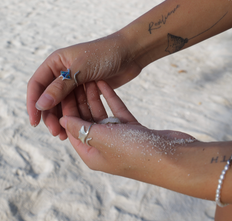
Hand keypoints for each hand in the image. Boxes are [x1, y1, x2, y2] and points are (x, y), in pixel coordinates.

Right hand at [27, 31, 142, 138]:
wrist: (130, 53)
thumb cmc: (105, 54)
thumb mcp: (80, 69)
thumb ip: (60, 87)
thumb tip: (40, 105)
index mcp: (55, 62)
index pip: (36, 84)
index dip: (33, 103)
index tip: (34, 122)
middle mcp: (61, 73)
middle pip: (48, 97)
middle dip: (49, 115)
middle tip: (55, 132)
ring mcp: (73, 82)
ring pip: (61, 104)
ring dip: (61, 119)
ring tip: (64, 135)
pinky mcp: (85, 91)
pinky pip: (74, 105)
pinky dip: (73, 116)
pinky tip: (75, 128)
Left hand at [60, 81, 196, 183]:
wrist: (174, 158)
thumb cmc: (135, 152)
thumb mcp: (102, 139)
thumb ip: (81, 128)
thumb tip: (62, 120)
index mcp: (91, 153)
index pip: (72, 129)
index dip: (66, 109)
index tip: (62, 90)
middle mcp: (102, 146)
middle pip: (85, 120)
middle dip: (79, 100)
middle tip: (74, 80)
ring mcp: (118, 138)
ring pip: (100, 114)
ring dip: (94, 97)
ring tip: (88, 78)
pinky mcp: (132, 129)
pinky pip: (116, 111)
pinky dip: (110, 98)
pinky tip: (103, 83)